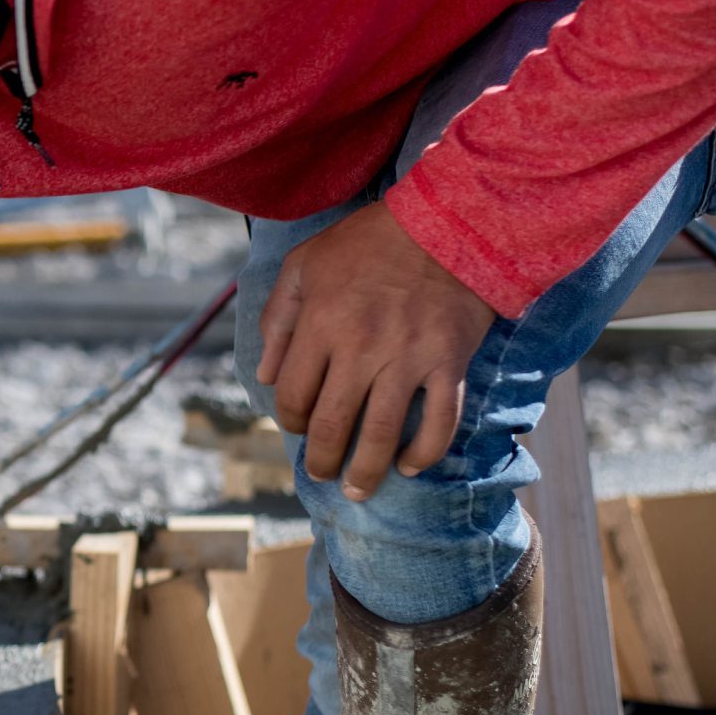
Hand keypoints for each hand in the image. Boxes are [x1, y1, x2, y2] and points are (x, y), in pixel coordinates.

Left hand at [255, 201, 495, 501]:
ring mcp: (407, 360)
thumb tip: (266, 376)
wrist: (446, 223)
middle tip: (321, 473)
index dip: (289, 419)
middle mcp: (360, 349)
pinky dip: (425, 452)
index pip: (292, 395)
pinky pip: (439, 422)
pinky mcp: (449, 364)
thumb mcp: (304, 265)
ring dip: (366, 472)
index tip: (296, 425)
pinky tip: (410, 467)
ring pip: (380, 434)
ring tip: (358, 491)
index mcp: (320, 325)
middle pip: (331, 425)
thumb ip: (277, 318)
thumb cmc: (369, 242)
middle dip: (321, 459)